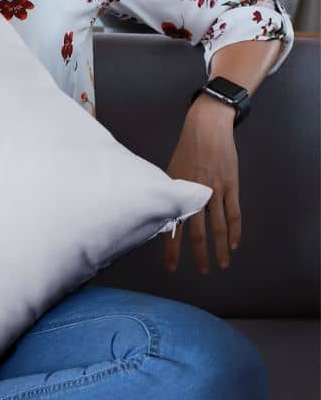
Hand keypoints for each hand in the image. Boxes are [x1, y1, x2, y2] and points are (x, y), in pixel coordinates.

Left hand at [163, 99, 241, 275]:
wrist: (206, 128)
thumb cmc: (186, 150)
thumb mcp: (171, 172)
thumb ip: (171, 194)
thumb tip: (164, 214)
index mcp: (178, 192)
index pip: (174, 227)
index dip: (172, 250)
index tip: (172, 268)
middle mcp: (196, 194)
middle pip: (198, 232)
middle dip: (199, 255)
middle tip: (202, 272)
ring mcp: (215, 191)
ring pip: (219, 227)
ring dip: (220, 248)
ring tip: (222, 264)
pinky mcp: (230, 185)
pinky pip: (233, 213)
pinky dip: (235, 231)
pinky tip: (234, 244)